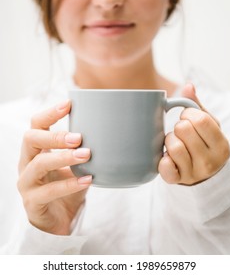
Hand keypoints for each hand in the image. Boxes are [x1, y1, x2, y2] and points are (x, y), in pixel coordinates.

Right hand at [17, 100, 91, 234]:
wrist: (60, 219)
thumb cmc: (68, 186)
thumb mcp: (76, 165)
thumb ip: (83, 150)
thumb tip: (109, 132)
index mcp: (36, 150)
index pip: (36, 125)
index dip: (50, 113)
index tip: (69, 104)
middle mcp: (27, 163)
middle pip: (31, 139)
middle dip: (55, 136)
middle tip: (79, 137)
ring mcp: (27, 183)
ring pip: (39, 165)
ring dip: (64, 157)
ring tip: (86, 155)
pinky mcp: (32, 202)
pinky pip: (49, 191)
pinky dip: (70, 184)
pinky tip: (88, 179)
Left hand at [158, 84, 229, 184]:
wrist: (201, 174)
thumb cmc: (203, 145)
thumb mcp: (207, 126)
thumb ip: (197, 106)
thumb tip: (188, 86)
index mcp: (221, 145)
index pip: (201, 120)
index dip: (189, 115)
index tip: (188, 119)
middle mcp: (210, 161)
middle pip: (184, 130)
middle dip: (179, 127)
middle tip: (181, 133)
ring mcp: (194, 173)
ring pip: (174, 146)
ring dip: (169, 141)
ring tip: (174, 143)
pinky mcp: (177, 180)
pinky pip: (165, 167)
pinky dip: (163, 160)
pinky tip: (167, 157)